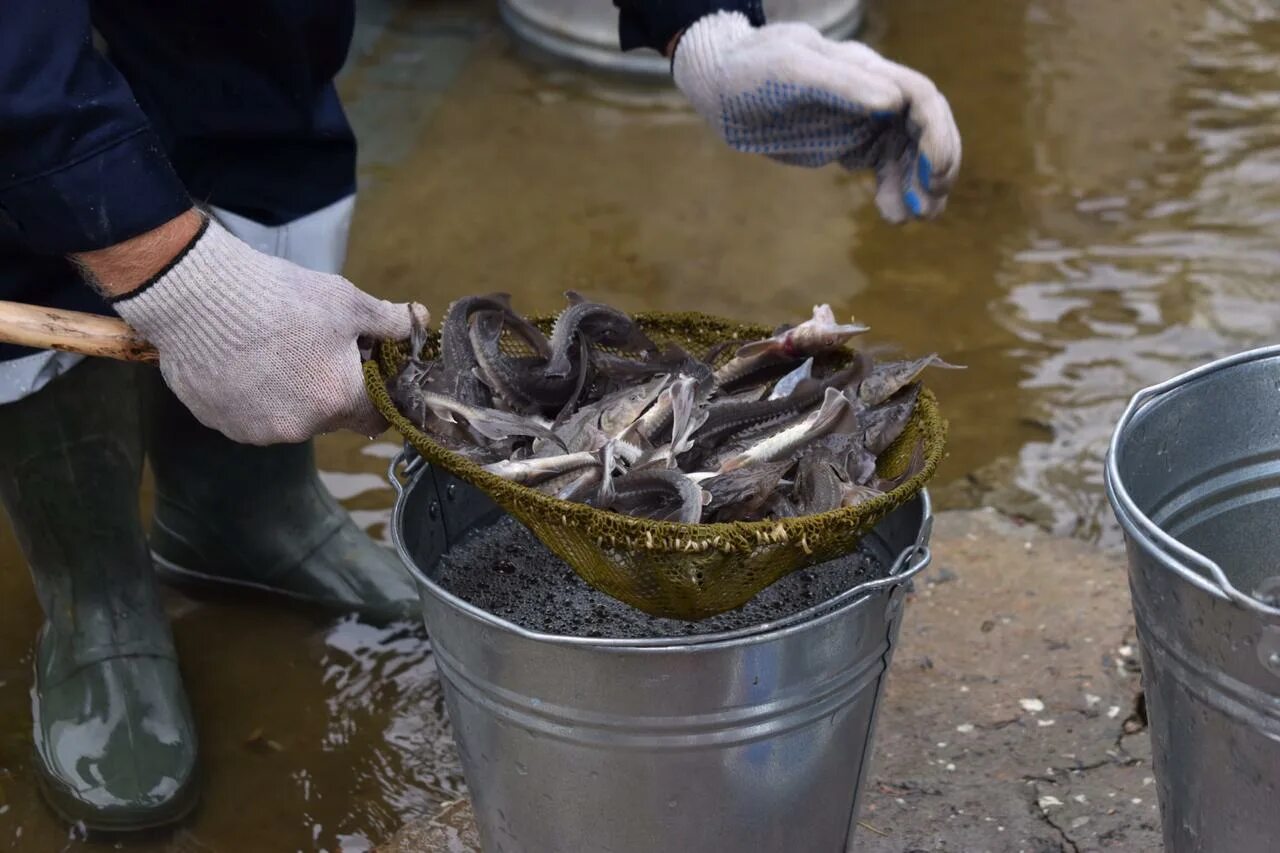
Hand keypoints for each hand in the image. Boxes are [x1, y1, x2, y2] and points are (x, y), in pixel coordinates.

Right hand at [78, 211, 419, 444]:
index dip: (377, 394)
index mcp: (338, 401)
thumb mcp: (346, 301)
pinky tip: (243, 363)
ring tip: (274, 352)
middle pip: (331, 416)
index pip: (377, 418)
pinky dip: (253, 397)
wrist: (196, 294)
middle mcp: (300, 428)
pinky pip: (249, 417)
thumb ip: (389, 321)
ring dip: (290, 395)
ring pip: (289, 419)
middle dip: (331, 388)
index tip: (367, 371)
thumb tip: (418, 322)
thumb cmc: (280, 296)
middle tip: (316, 350)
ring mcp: (256, 431)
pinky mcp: (220, 424)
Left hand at [672, 12, 960, 221]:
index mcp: (867, 70)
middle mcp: (873, 94)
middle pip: (924, 127)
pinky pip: (885, 168)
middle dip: (935, 164)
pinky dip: (894, 191)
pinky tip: (895, 215)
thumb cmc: (753, 70)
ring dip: (918, 185)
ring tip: (917, 218)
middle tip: (931, 204)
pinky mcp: (849, 143)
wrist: (723, 87)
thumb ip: (841, 85)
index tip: (935, 171)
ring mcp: (863, 120)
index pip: (920, 97)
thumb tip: (891, 103)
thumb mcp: (792, 70)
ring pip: (908, 153)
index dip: (936, 133)